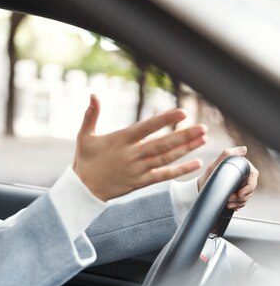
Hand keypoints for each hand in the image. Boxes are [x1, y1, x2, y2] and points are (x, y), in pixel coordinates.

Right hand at [74, 94, 207, 200]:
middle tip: (202, 127)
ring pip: (165, 158)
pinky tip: (195, 164)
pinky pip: (163, 175)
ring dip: (186, 149)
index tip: (182, 112)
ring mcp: (137, 169)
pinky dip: (180, 170)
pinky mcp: (139, 182)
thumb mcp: (84, 136)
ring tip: (203, 140)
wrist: (82, 190)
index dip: (165, 119)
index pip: (147, 127)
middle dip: (184, 135)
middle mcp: (131, 155)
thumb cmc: (84, 161)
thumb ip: (91, 115)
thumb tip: (93, 95)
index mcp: (120, 140)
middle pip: (162, 144)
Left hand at [197, 146, 258, 209]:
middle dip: (241, 198)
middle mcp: (245, 177)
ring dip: (238, 203)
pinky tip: (229, 206)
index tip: (240, 194)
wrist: (201, 186)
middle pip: (250, 190)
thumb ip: (227, 154)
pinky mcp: (238, 195)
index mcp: (243, 168)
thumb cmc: (209, 173)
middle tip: (229, 200)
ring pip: (246, 197)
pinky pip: (242, 203)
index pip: (253, 178)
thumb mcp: (216, 164)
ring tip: (227, 203)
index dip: (249, 187)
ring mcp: (242, 186)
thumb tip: (244, 149)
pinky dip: (236, 206)